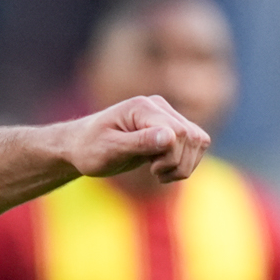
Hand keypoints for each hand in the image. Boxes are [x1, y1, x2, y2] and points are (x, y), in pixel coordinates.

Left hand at [60, 95, 210, 183]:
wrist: (81, 146)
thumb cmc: (89, 148)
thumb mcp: (109, 149)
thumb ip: (139, 142)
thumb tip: (169, 137)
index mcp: (142, 108)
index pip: (177, 132)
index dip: (170, 156)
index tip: (151, 169)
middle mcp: (158, 107)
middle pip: (191, 137)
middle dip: (176, 163)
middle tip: (153, 171)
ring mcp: (166, 117)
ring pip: (198, 141)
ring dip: (183, 165)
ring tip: (158, 172)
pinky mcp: (171, 129)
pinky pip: (195, 145)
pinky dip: (184, 163)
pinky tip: (163, 169)